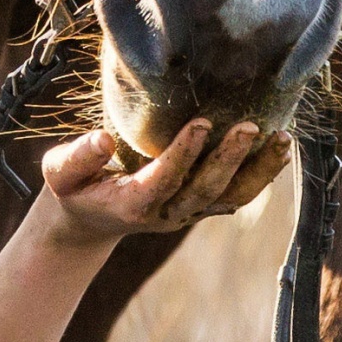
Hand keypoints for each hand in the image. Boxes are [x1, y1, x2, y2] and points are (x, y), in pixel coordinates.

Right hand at [36, 117, 290, 247]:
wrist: (89, 218)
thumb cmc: (73, 187)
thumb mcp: (60, 172)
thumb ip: (78, 157)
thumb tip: (103, 140)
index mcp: (131, 203)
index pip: (163, 179)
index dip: (183, 153)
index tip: (202, 123)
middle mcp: (166, 213)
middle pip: (203, 189)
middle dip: (228, 159)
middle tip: (249, 127)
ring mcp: (186, 213)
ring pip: (229, 195)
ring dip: (257, 170)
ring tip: (281, 140)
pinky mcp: (200, 207)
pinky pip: (235, 194)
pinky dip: (259, 175)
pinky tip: (278, 150)